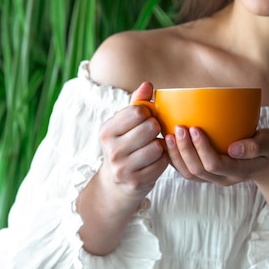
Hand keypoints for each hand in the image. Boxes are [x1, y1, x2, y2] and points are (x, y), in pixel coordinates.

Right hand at [98, 82, 168, 199]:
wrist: (116, 184)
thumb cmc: (125, 146)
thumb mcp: (124, 124)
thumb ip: (137, 103)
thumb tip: (148, 85)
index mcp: (106, 131)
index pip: (138, 111)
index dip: (148, 114)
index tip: (145, 120)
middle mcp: (111, 149)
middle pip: (151, 127)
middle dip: (155, 129)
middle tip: (151, 135)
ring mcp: (123, 168)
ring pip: (158, 146)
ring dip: (160, 146)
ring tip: (152, 149)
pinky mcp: (136, 182)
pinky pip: (162, 163)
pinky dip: (162, 160)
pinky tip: (154, 161)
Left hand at [165, 126, 268, 185]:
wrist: (266, 160)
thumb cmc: (267, 147)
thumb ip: (255, 146)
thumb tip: (233, 149)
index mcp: (238, 171)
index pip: (215, 164)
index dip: (201, 148)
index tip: (194, 127)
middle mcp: (223, 179)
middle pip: (197, 170)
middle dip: (185, 150)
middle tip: (178, 128)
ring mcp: (212, 178)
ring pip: (188, 173)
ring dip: (176, 156)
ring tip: (168, 136)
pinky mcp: (205, 174)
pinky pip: (185, 171)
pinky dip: (174, 158)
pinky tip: (168, 143)